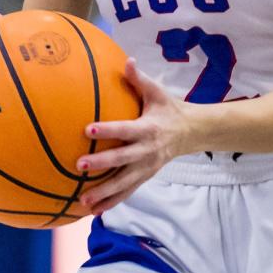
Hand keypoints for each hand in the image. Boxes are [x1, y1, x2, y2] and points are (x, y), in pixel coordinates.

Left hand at [76, 59, 190, 214]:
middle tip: (79, 166)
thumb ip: (140, 79)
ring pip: (124, 183)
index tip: (88, 130)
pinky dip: (112, 202)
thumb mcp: (158, 92)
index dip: (108, 130)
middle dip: (101, 164)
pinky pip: (127, 192)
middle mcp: (147, 151)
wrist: (193, 132)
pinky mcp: (146, 177)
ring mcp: (147, 167)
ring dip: (104, 192)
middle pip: (122, 160)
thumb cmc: (169, 109)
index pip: (125, 129)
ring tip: (84, 201)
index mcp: (148, 129)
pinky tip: (94, 211)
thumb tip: (127, 61)